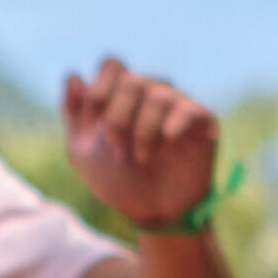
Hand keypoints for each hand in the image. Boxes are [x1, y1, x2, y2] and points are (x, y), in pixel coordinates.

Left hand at [62, 57, 222, 228]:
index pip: (112, 65)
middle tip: (116, 147)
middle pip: (131, 80)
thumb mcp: (82, 151)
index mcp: (123, 93)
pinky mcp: (203, 122)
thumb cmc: (117, 179)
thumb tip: (74, 76)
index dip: (100, 91)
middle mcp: (151, 92)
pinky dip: (174, 125)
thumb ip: (74, 113)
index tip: (95, 126)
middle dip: (117, 117)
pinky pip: (190, 110)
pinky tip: (166, 141)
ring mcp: (178, 104)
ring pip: (159, 95)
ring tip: (142, 157)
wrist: (150, 212)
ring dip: (142, 129)